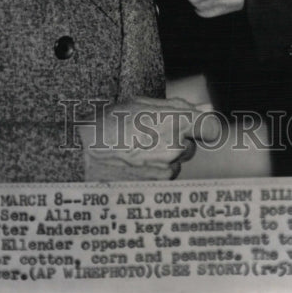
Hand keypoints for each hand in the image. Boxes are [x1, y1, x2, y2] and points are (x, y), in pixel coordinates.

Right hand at [78, 96, 220, 180]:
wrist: (82, 155)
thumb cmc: (109, 124)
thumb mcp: (140, 104)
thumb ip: (178, 107)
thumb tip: (205, 107)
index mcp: (173, 123)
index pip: (210, 128)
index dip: (203, 126)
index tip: (196, 126)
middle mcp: (174, 150)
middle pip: (190, 144)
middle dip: (176, 138)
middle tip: (148, 133)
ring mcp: (166, 171)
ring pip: (177, 161)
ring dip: (164, 155)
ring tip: (136, 147)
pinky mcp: (157, 188)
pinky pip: (164, 175)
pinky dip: (154, 169)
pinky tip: (134, 162)